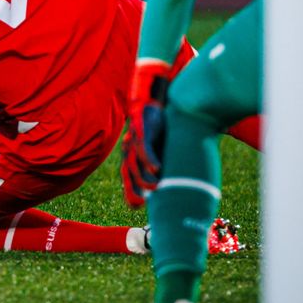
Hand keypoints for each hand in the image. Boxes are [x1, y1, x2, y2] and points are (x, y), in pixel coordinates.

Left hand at [121, 58, 171, 207]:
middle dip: (133, 189)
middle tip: (143, 205)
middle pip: (127, 173)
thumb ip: (165, 159)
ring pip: (135, 162)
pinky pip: (144, 147)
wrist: (157, 94)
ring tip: (155, 190)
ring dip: (145, 177)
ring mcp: (134, 137)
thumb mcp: (161, 142)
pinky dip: (151, 160)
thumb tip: (175, 177)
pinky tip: (158, 170)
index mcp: (132, 150)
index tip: (138, 208)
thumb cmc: (161, 120)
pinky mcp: (142, 128)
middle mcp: (130, 145)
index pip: (128, 175)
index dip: (131, 191)